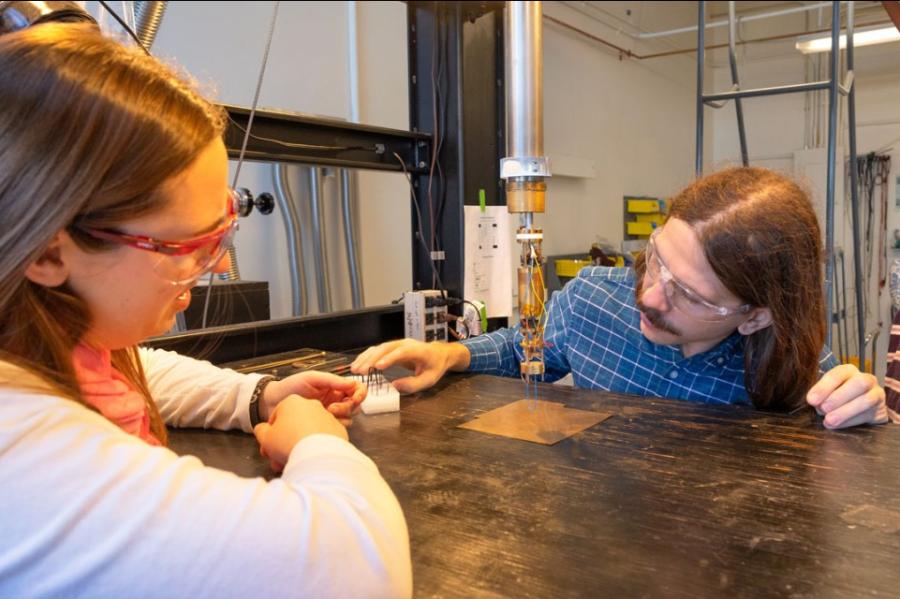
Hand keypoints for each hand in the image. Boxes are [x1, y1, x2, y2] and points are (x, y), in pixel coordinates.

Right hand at [253, 395, 347, 472]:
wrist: (318, 454)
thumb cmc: (287, 441)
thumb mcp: (265, 437)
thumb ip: (261, 431)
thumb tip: (262, 429)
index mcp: (292, 401)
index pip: (276, 418)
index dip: (270, 435)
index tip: (269, 448)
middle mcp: (312, 405)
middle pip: (294, 426)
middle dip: (284, 444)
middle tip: (279, 461)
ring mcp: (327, 416)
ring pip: (308, 433)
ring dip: (300, 447)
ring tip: (294, 464)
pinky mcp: (339, 430)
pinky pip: (323, 439)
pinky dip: (317, 448)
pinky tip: (310, 461)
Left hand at [263, 372, 365, 425]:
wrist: (271, 403)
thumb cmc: (290, 386)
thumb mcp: (311, 378)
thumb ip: (332, 380)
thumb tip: (352, 383)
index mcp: (335, 387)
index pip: (357, 389)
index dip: (360, 393)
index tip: (354, 398)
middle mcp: (336, 400)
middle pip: (355, 405)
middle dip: (347, 407)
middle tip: (331, 409)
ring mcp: (331, 414)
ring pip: (348, 418)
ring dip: (340, 418)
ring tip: (324, 416)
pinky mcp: (323, 426)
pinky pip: (337, 429)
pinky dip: (333, 427)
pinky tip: (321, 425)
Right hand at [350, 339, 469, 392]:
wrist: (438, 354)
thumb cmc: (434, 366)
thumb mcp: (429, 379)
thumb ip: (413, 384)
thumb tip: (394, 386)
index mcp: (418, 350)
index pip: (402, 352)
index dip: (389, 358)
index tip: (378, 367)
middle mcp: (406, 344)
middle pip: (386, 348)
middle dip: (371, 359)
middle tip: (360, 371)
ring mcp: (398, 344)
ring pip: (379, 348)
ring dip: (366, 357)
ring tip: (355, 369)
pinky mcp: (392, 347)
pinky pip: (378, 350)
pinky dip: (367, 356)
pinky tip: (358, 364)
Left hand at [806, 364, 888, 428]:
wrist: (860, 409)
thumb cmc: (836, 396)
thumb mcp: (827, 392)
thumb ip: (821, 395)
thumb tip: (814, 401)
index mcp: (848, 371)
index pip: (838, 374)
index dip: (824, 387)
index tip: (811, 400)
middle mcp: (866, 379)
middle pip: (859, 383)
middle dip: (839, 397)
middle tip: (823, 409)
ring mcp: (877, 394)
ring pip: (867, 400)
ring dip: (845, 411)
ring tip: (829, 420)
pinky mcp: (881, 411)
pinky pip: (869, 415)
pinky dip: (851, 421)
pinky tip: (838, 425)